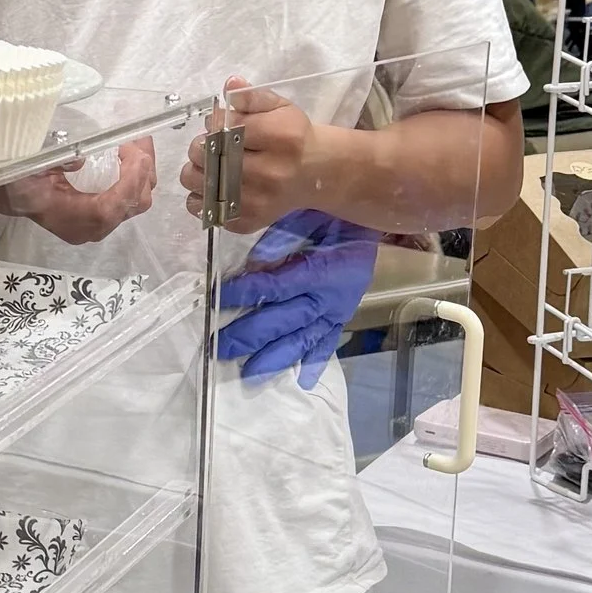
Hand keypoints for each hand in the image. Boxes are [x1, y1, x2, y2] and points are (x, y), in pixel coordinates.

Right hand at [1, 133, 155, 242]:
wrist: (14, 195)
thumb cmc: (20, 179)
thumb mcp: (32, 165)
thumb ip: (57, 162)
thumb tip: (83, 159)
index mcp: (73, 219)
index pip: (112, 206)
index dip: (130, 180)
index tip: (136, 151)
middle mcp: (91, 228)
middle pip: (134, 203)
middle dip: (143, 169)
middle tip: (136, 139)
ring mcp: (100, 226)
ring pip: (137, 201)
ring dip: (142, 171)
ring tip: (136, 143)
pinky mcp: (104, 218)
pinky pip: (130, 200)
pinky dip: (135, 177)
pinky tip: (129, 156)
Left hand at [181, 82, 318, 233]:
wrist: (316, 173)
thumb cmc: (294, 136)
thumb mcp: (279, 107)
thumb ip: (252, 96)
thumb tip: (230, 85)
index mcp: (281, 137)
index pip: (227, 127)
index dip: (214, 124)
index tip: (217, 125)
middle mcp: (271, 172)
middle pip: (210, 157)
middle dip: (200, 147)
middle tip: (209, 146)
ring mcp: (259, 201)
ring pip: (201, 185)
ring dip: (195, 173)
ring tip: (209, 166)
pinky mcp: (249, 222)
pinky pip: (206, 211)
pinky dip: (202, 199)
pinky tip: (215, 187)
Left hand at [212, 211, 379, 387]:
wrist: (373, 214)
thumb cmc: (332, 211)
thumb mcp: (306, 214)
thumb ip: (280, 238)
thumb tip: (254, 264)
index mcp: (320, 270)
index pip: (275, 287)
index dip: (245, 293)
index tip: (219, 299)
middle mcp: (329, 297)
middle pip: (283, 321)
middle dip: (248, 335)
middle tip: (218, 348)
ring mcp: (337, 310)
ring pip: (302, 338)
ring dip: (274, 357)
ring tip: (248, 374)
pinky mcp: (342, 315)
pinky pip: (328, 341)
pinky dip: (316, 361)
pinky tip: (304, 381)